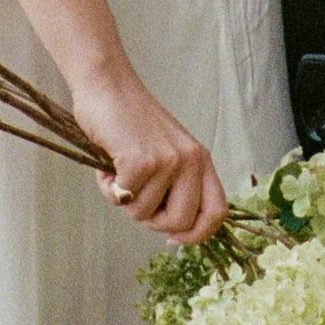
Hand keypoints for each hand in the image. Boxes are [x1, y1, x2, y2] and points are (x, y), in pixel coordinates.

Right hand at [71, 67, 227, 241]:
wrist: (107, 85)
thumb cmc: (131, 122)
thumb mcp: (168, 153)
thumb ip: (177, 185)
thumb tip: (174, 232)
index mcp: (201, 160)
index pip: (217, 212)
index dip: (197, 234)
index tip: (173, 238)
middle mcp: (191, 161)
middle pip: (181, 222)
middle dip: (152, 222)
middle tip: (135, 199)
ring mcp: (167, 161)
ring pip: (144, 214)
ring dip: (124, 199)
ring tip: (118, 171)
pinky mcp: (141, 162)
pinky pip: (122, 199)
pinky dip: (107, 188)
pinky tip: (107, 165)